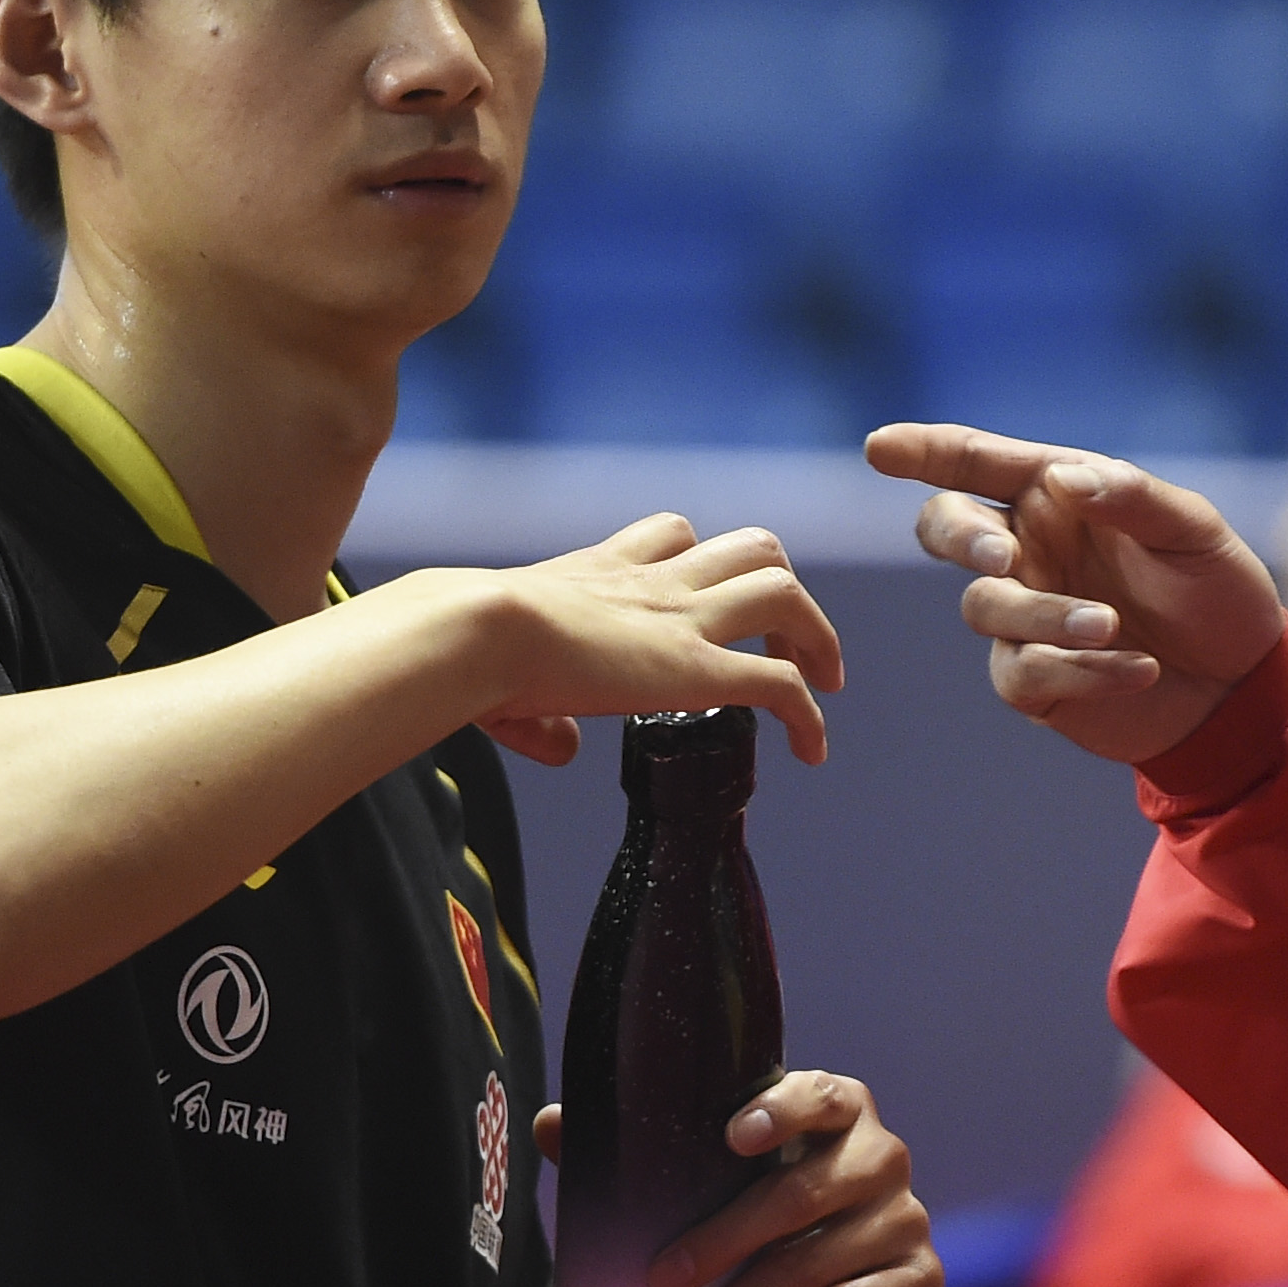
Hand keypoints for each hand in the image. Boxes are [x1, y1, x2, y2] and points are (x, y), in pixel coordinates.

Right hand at [468, 514, 844, 765]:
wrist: (474, 631)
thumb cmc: (463, 648)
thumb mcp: (499, 674)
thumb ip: (535, 717)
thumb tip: (560, 748)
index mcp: (602, 572)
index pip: (672, 536)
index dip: (702, 562)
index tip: (708, 602)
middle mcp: (654, 585)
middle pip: (750, 547)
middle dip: (779, 585)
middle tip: (785, 638)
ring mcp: (682, 622)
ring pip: (784, 594)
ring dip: (816, 633)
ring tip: (824, 679)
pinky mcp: (696, 670)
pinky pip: (780, 686)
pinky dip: (808, 716)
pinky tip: (812, 750)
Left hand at [535, 1074, 941, 1286]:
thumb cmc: (752, 1230)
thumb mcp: (703, 1188)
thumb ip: (639, 1151)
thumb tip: (552, 1123)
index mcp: (838, 1111)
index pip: (822, 1095)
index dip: (783, 1111)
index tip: (730, 1137)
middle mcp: (882, 1158)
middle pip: (804, 1193)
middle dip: (723, 1239)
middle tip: (656, 1278)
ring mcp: (906, 1222)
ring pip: (818, 1263)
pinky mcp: (918, 1285)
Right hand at [863, 425, 1287, 763]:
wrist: (1242, 685)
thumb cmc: (1216, 590)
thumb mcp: (1193, 531)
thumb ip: (1130, 498)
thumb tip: (1061, 479)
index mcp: (1056, 496)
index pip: (977, 463)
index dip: (924, 452)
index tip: (879, 447)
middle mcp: (1027, 550)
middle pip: (946, 527)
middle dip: (959, 537)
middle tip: (1003, 556)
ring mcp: (1024, 617)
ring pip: (986, 605)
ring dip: (1047, 616)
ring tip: (1114, 627)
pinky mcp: (1035, 683)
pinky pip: (1026, 670)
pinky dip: (1082, 671)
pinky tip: (1141, 671)